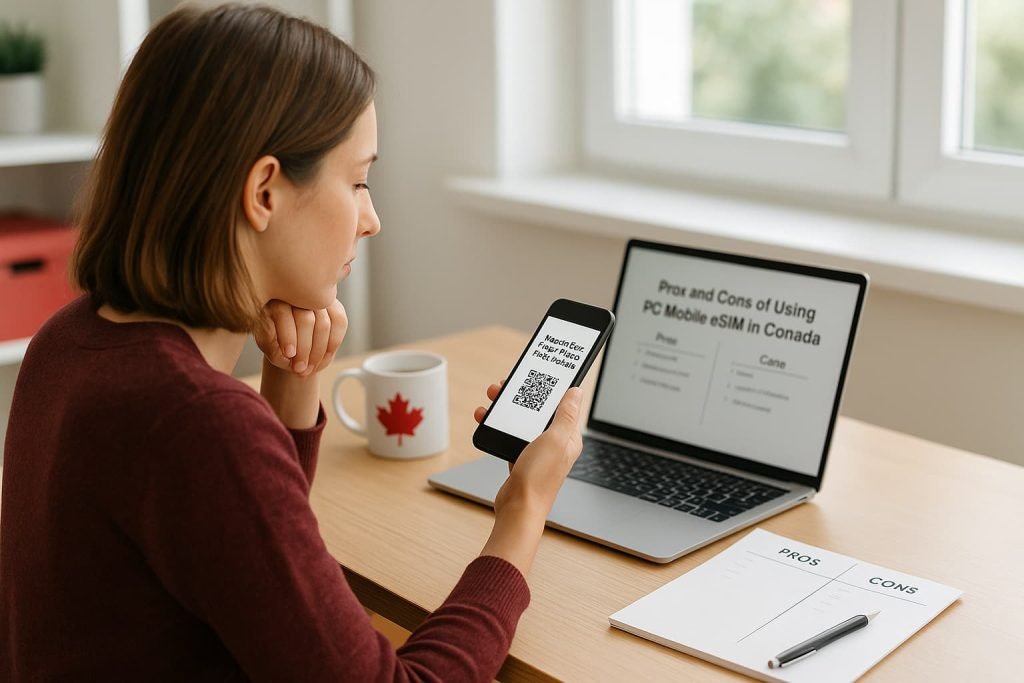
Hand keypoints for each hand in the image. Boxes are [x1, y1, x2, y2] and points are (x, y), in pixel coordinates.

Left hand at [255, 299, 347, 376]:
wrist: (292, 343)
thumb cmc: (276, 344)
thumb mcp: (269, 347)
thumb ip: (272, 348)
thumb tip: (286, 352)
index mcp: (275, 298)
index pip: (282, 311)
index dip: (287, 334)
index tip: (289, 354)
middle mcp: (298, 294)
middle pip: (305, 318)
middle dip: (304, 348)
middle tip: (299, 369)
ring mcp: (318, 300)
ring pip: (323, 324)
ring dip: (318, 352)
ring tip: (309, 369)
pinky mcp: (335, 307)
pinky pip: (339, 324)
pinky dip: (332, 346)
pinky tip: (323, 359)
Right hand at [475, 382, 584, 573]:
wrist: (518, 509)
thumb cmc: (539, 478)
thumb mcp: (554, 439)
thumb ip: (565, 414)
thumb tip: (576, 392)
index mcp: (568, 436)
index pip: (561, 403)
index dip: (549, 386)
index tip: (537, 372)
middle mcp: (554, 442)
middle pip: (538, 409)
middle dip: (522, 394)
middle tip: (505, 384)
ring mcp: (537, 450)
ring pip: (521, 420)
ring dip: (506, 408)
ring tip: (491, 398)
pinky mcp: (521, 458)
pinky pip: (509, 434)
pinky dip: (498, 425)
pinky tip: (486, 419)